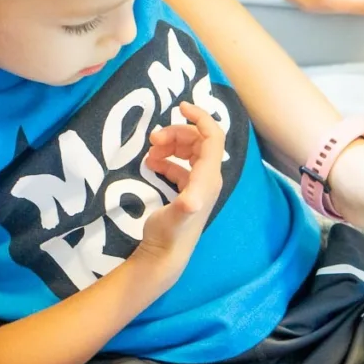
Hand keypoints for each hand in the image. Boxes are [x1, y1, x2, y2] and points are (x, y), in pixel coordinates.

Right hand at [137, 102, 224, 282]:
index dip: (200, 117)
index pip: (213, 137)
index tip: (180, 106)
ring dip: (170, 144)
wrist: (165, 257)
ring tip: (150, 151)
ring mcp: (199, 185)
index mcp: (209, 178)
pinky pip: (181, 164)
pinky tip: (152, 163)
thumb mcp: (174, 218)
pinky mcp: (188, 191)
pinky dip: (167, 159)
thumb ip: (183, 207)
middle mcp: (208, 179)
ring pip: (189, 151)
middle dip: (176, 133)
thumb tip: (189, 199)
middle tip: (151, 139)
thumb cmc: (169, 236)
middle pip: (198, 141)